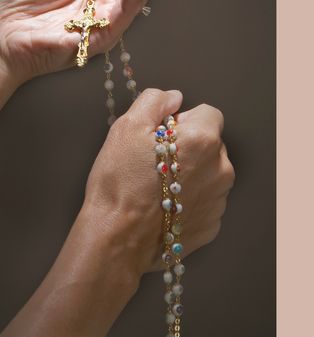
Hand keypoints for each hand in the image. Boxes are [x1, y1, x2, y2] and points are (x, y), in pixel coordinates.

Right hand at [82, 88, 234, 279]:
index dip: (183, 120)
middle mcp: (220, 170)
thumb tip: (174, 97)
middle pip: (210, 144)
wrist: (117, 239)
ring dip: (190, 174)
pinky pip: (204, 202)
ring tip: (156, 185)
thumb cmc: (120, 182)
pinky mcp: (211, 226)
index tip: (162, 134)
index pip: (209, 113)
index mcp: (203, 141)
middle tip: (155, 159)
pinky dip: (189, 200)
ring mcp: (218, 201)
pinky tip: (162, 206)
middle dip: (188, 146)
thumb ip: (155, 101)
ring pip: (209, 173)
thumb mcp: (128, 126)